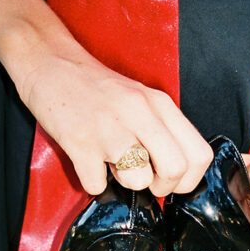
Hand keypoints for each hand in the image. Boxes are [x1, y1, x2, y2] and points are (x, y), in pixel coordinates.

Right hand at [12, 40, 212, 196]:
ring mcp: (109, 128)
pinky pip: (97, 185)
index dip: (188, 179)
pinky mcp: (80, 142)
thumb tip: (174, 172)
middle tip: (145, 180)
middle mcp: (139, 114)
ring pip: (138, 180)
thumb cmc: (94, 86)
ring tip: (111, 164)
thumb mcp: (140, 98)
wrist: (50, 63)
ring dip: (125, 183)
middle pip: (176, 170)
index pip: (199, 154)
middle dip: (162, 187)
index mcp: (159, 104)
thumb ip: (161, 129)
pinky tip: (89, 163)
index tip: (170, 179)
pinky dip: (93, 183)